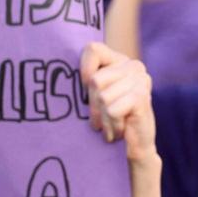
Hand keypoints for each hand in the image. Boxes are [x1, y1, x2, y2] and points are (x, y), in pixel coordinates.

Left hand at [80, 42, 154, 161]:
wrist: (135, 147)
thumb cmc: (111, 120)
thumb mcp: (97, 96)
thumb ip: (88, 79)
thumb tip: (55, 68)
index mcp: (121, 61)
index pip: (93, 49)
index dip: (83, 69)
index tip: (85, 89)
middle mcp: (134, 66)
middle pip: (95, 79)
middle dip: (93, 104)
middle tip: (100, 119)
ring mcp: (141, 80)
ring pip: (103, 96)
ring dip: (103, 118)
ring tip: (110, 126)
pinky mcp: (143, 97)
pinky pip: (112, 109)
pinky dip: (112, 124)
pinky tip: (120, 130)